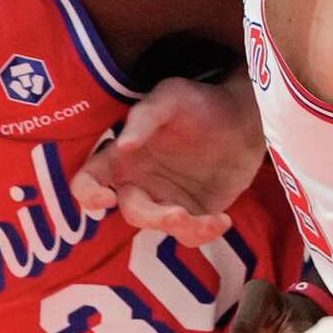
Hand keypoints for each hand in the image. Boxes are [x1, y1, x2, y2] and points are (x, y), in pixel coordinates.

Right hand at [72, 76, 264, 246]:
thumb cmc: (200, 102)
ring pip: (161, 229)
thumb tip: (123, 145)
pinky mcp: (193, 215)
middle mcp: (138, 184)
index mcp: (121, 158)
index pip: (87, 183)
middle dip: (152, 217)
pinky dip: (204, 234)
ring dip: (182, 228)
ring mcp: (165, 202)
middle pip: (129, 212)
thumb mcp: (171, 96)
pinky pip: (189, 236)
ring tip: (213, 219)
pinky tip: (222, 220)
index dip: (88, 195)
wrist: (245, 119)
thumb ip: (145, 116)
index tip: (108, 198)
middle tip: (178, 214)